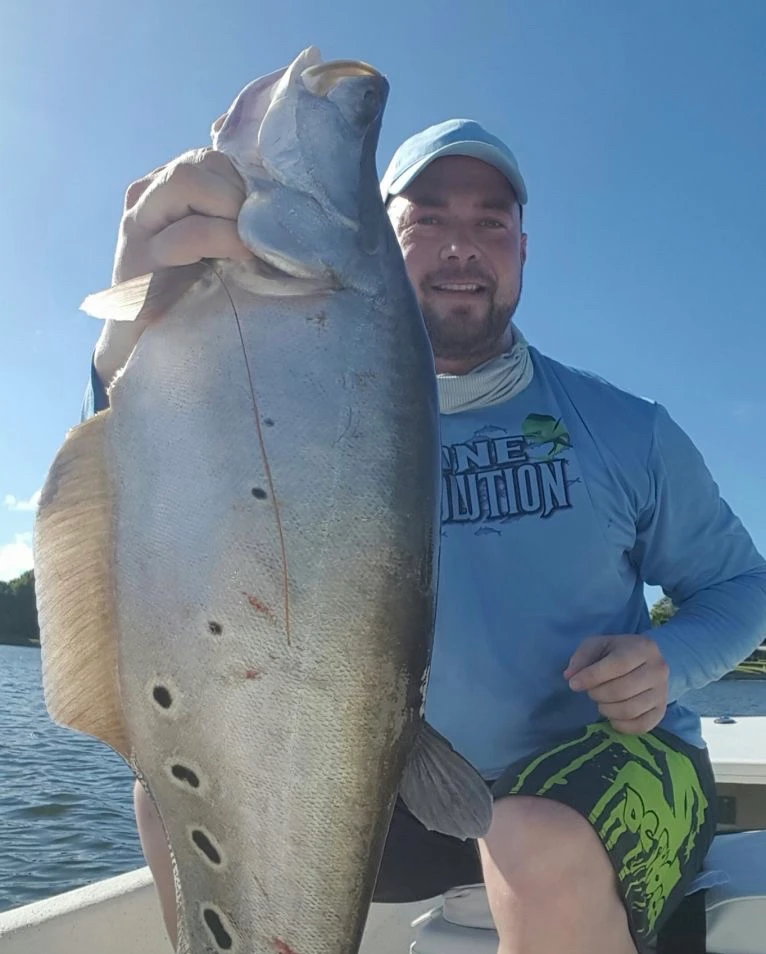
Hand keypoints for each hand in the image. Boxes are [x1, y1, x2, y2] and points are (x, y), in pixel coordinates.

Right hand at [94, 148, 252, 387]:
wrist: (143, 346)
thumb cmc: (193, 295)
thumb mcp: (219, 246)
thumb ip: (235, 217)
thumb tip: (284, 200)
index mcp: (167, 185)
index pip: (214, 156)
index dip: (247, 180)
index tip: (266, 215)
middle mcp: (146, 194)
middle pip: (203, 161)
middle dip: (239, 193)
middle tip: (256, 233)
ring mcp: (138, 223)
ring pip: (189, 181)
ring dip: (230, 211)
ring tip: (246, 245)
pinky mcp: (137, 258)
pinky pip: (189, 233)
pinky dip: (223, 239)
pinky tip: (241, 258)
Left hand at [564, 634, 668, 734]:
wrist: (647, 662)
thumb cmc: (618, 652)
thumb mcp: (598, 645)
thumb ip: (582, 657)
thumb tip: (570, 676)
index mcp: (643, 648)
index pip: (618, 665)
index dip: (592, 677)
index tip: (573, 684)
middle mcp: (658, 670)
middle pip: (622, 690)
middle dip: (597, 694)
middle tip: (590, 692)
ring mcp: (662, 692)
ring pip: (630, 710)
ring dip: (606, 710)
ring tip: (601, 701)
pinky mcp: (661, 711)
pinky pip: (641, 726)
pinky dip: (620, 725)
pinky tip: (612, 716)